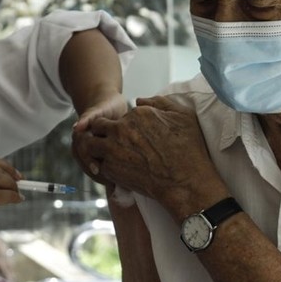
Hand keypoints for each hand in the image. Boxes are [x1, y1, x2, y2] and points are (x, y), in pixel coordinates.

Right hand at [72, 90, 127, 186]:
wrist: (109, 105)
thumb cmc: (105, 105)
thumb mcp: (98, 109)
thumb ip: (87, 117)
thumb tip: (76, 127)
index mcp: (80, 136)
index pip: (81, 153)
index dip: (89, 161)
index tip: (98, 170)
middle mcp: (83, 146)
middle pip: (86, 165)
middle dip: (98, 175)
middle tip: (111, 183)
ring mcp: (91, 152)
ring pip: (94, 170)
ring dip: (103, 178)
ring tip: (115, 185)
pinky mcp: (101, 157)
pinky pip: (103, 170)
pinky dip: (110, 176)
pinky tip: (118, 183)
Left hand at [81, 96, 225, 217]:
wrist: (184, 182)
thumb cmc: (189, 149)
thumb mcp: (183, 115)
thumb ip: (160, 102)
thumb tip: (139, 100)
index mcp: (137, 114)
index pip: (122, 115)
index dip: (126, 124)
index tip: (133, 134)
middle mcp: (122, 128)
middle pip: (100, 125)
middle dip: (103, 131)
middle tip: (113, 142)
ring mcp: (113, 148)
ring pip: (92, 144)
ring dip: (97, 147)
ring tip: (108, 156)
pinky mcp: (110, 168)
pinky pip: (99, 164)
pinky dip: (104, 166)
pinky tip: (116, 170)